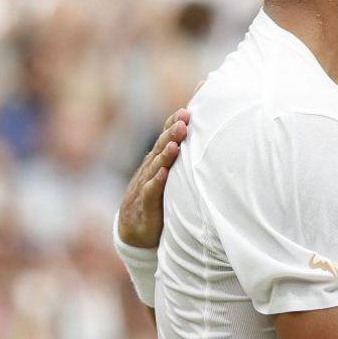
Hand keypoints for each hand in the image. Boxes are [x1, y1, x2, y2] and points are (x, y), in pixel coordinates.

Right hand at [118, 108, 188, 247]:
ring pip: (156, 167)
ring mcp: (146, 185)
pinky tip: (163, 174)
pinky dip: (156, 182)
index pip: (166, 137)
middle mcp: (152, 169)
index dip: (174, 123)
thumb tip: (203, 137)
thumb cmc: (158, 196)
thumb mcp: (170, 174)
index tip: (187, 110)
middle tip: (184, 119)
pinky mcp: (145, 204)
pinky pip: (150, 192)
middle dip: (172, 133)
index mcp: (159, 160)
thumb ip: (181, 157)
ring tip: (175, 144)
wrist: (133, 228)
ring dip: (165, 155)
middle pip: (161, 147)